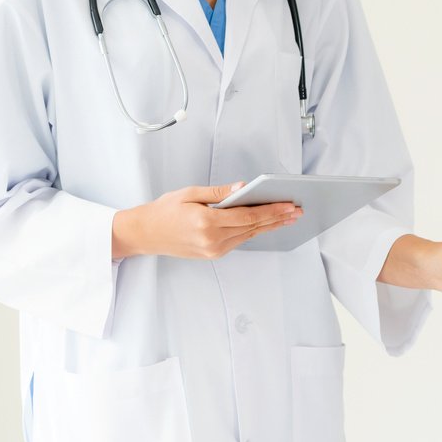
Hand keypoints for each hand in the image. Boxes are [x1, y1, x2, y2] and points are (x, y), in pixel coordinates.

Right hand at [112, 182, 299, 259]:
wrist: (144, 234)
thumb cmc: (164, 211)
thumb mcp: (190, 193)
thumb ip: (219, 192)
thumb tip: (243, 188)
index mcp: (207, 222)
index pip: (248, 216)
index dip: (272, 211)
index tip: (289, 205)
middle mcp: (212, 239)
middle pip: (253, 227)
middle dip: (277, 218)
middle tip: (297, 211)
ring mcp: (213, 250)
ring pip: (249, 236)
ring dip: (269, 226)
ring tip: (287, 217)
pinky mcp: (213, 254)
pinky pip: (239, 241)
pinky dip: (254, 231)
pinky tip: (265, 224)